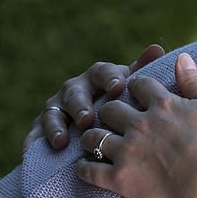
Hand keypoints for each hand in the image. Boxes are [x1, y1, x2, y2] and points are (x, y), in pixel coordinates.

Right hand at [24, 44, 165, 150]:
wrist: (106, 131)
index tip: (118, 88)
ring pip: (54, 112)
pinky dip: (42, 139)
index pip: (103, 72)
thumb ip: (142, 72)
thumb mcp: (135, 91)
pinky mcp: (46, 127)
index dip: (110, 78)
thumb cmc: (127, 105)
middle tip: (87, 119)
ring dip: (57, 125)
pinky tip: (49, 149)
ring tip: (63, 140)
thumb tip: (156, 49)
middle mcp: (77, 88)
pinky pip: (40, 132)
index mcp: (100, 77)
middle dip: (80, 105)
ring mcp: (60, 107)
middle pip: (74, 92)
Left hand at [75, 52, 196, 197]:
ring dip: (91, 137)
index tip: (137, 94)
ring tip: (95, 141)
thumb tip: (182, 57)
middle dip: (109, 111)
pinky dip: (83, 169)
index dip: (136, 88)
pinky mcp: (121, 179)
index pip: (138, 85)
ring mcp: (128, 152)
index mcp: (162, 105)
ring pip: (94, 137)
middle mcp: (140, 124)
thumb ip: (195, 81)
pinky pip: (90, 171)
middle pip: (109, 108)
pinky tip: (84, 168)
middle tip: (112, 119)